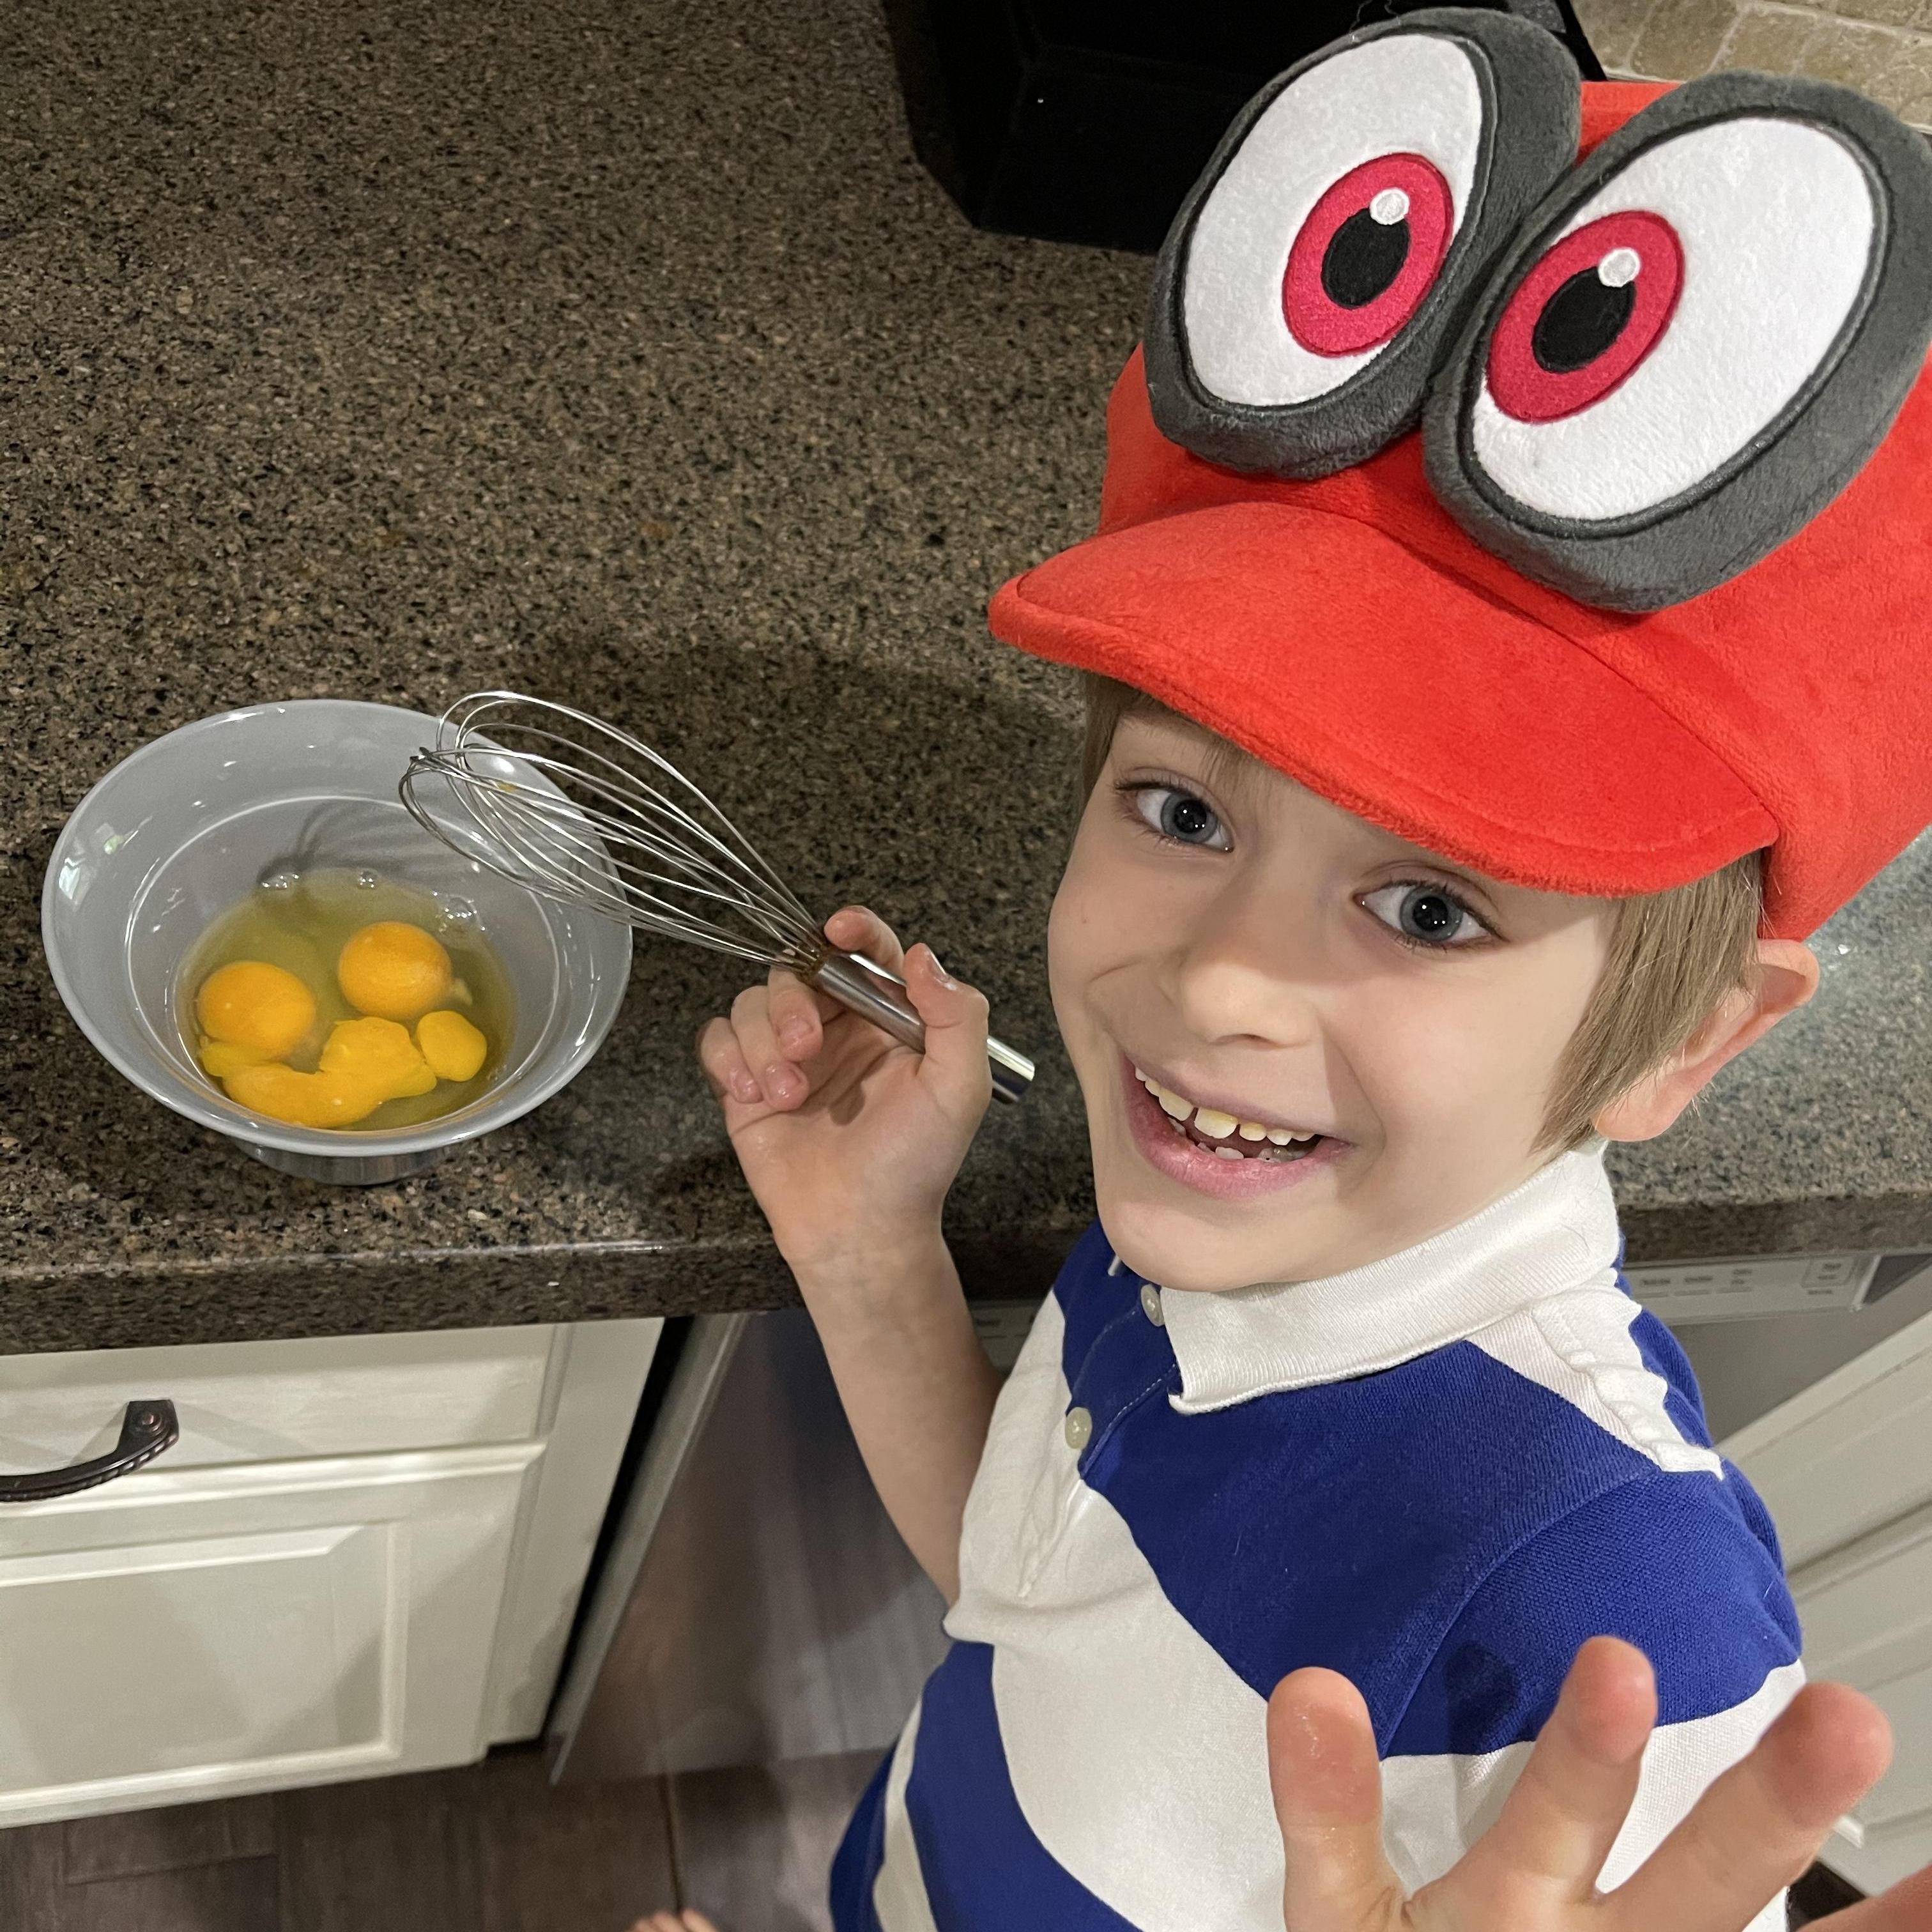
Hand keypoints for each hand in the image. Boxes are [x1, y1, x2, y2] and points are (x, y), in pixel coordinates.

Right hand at [695, 905, 992, 1280]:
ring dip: (762, 1042)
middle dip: (793, 1002)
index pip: (867, 951)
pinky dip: (728, 1059)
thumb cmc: (915, 1166)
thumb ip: (957, 1017)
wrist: (861, 1230)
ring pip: (753, 1002)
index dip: (853, 929)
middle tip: (807, 1047)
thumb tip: (923, 957)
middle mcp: (837, 1027)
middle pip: (796, 970)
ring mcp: (788, 1054)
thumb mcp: (959, 1090)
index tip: (840, 930)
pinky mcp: (746, 1084)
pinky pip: (718, 1039)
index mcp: (888, 1018)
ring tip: (785, 1094)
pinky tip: (752, 1096)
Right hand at [1269, 1636, 1918, 1930]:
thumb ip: (1330, 1810)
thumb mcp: (1345, 1926)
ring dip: (1866, 1912)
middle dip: (1769, 1813)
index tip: (1623, 1662)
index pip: (1553, 1824)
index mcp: (1507, 1924)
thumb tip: (1311, 1685)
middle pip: (1695, 1894)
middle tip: (1849, 1723)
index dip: (1589, 1758)